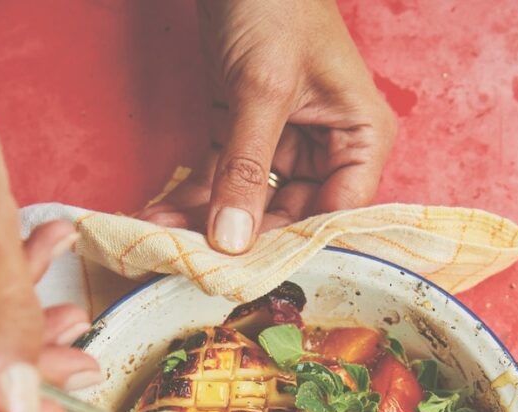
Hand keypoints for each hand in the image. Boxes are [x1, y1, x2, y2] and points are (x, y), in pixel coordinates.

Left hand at [140, 0, 395, 253]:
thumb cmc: (273, 1)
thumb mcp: (263, 88)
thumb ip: (249, 168)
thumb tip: (233, 243)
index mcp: (360, 140)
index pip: (337, 217)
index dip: (295, 249)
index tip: (250, 278)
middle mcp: (328, 152)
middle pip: (288, 220)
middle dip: (238, 243)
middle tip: (192, 266)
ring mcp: (284, 149)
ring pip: (248, 207)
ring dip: (204, 226)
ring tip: (161, 244)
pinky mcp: (243, 139)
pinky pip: (220, 181)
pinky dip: (190, 199)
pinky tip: (157, 217)